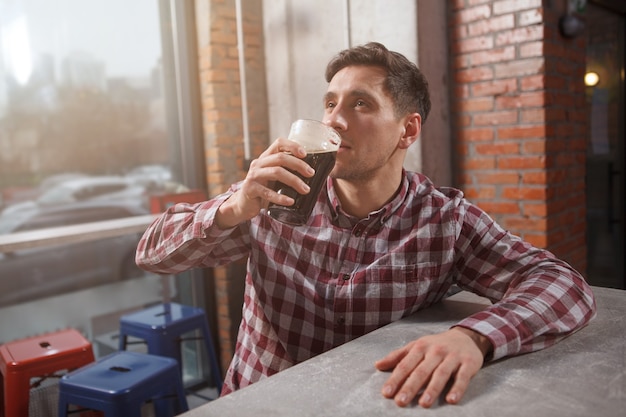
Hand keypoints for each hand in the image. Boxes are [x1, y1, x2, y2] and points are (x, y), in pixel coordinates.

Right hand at [215, 138, 314, 227]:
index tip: (305, 153)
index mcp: (265, 158)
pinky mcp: (250, 189)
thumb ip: (286, 172)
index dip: (292, 145)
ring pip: (276, 172)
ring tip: (305, 190)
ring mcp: (253, 176)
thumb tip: (312, 173)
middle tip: (311, 174)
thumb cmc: (263, 190)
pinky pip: (268, 192)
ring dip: (294, 181)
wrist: (244, 205)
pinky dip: (281, 197)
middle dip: (299, 165)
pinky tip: (291, 201)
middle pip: (281, 158)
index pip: (279, 143)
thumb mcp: (274, 178)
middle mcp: (258, 164)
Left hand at [375, 327, 490, 407]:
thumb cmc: (436, 344)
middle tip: (401, 401)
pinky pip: (462, 377)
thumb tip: (377, 365)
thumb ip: (397, 356)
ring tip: (423, 404)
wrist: (466, 336)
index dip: (395, 379)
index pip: (405, 365)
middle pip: (421, 371)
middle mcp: (435, 351)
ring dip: (432, 389)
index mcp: (420, 347)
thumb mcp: (416, 346)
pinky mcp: (468, 363)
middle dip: (410, 387)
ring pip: (440, 374)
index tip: (387, 393)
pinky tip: (451, 400)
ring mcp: (452, 357)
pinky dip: (457, 388)